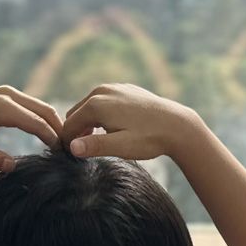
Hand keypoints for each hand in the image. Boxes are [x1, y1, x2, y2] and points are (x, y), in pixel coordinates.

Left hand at [0, 86, 61, 171]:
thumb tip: (12, 166)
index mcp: (1, 107)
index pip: (36, 122)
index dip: (53, 138)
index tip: (64, 154)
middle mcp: (7, 95)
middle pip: (44, 110)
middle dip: (60, 128)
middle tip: (72, 148)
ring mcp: (8, 93)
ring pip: (41, 107)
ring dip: (54, 123)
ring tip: (64, 144)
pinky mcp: (7, 96)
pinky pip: (33, 107)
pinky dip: (44, 119)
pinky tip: (51, 136)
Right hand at [62, 83, 199, 160]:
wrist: (177, 125)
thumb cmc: (149, 139)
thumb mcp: (120, 147)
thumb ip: (94, 146)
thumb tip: (71, 147)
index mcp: (96, 104)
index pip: (68, 125)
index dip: (68, 143)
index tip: (73, 158)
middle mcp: (101, 91)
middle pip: (76, 114)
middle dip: (76, 132)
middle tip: (84, 152)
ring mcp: (114, 87)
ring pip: (89, 107)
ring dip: (88, 123)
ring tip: (97, 143)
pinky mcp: (125, 89)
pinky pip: (103, 102)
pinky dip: (101, 115)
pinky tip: (112, 130)